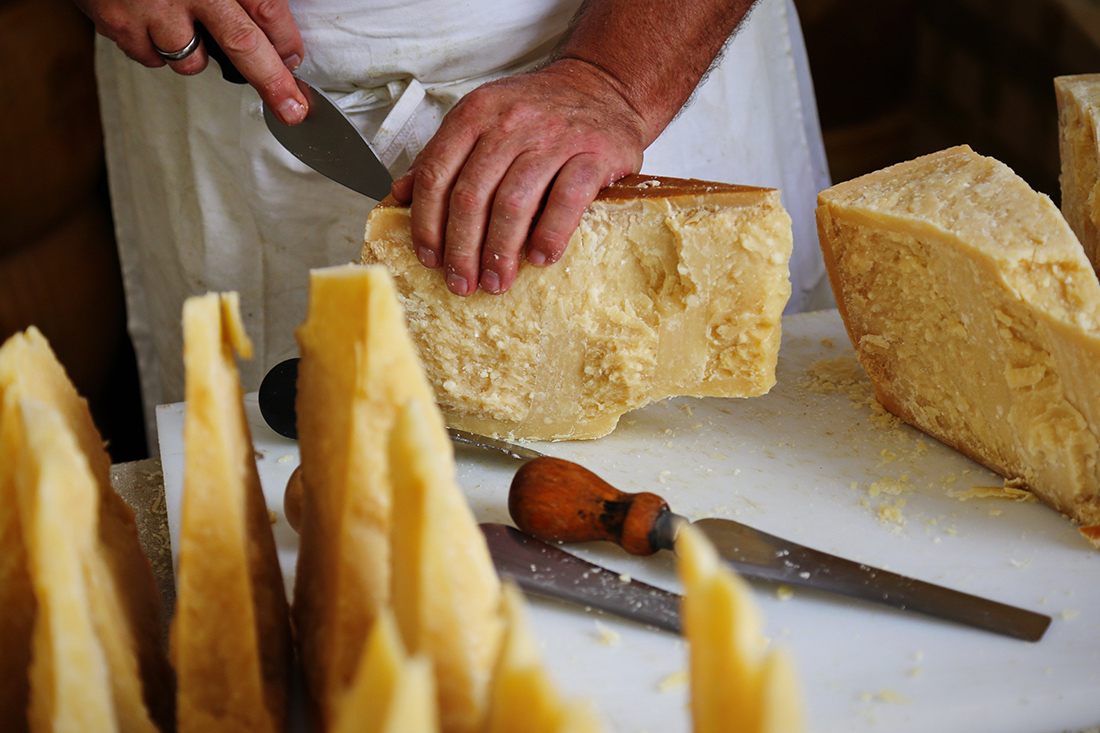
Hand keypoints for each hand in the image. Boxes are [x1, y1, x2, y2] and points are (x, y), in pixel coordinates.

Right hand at [74, 0, 307, 124]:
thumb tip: (272, 26)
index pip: (267, 11)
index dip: (286, 42)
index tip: (296, 62)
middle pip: (243, 45)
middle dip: (273, 83)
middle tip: (292, 110)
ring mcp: (151, 11)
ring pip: (191, 61)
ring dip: (195, 53)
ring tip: (180, 22)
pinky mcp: (119, 25)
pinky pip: (150, 56)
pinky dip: (154, 46)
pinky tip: (146, 18)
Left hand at [390, 59, 647, 296]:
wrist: (603, 86)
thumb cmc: (538, 113)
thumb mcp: (483, 120)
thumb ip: (443, 156)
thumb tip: (399, 194)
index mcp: (475, 114)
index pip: (437, 174)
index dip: (427, 224)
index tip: (429, 259)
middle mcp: (511, 122)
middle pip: (472, 196)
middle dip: (462, 250)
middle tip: (462, 284)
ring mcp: (554, 137)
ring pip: (514, 202)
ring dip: (500, 251)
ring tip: (495, 282)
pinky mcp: (594, 153)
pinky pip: (567, 199)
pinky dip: (550, 234)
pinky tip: (540, 258)